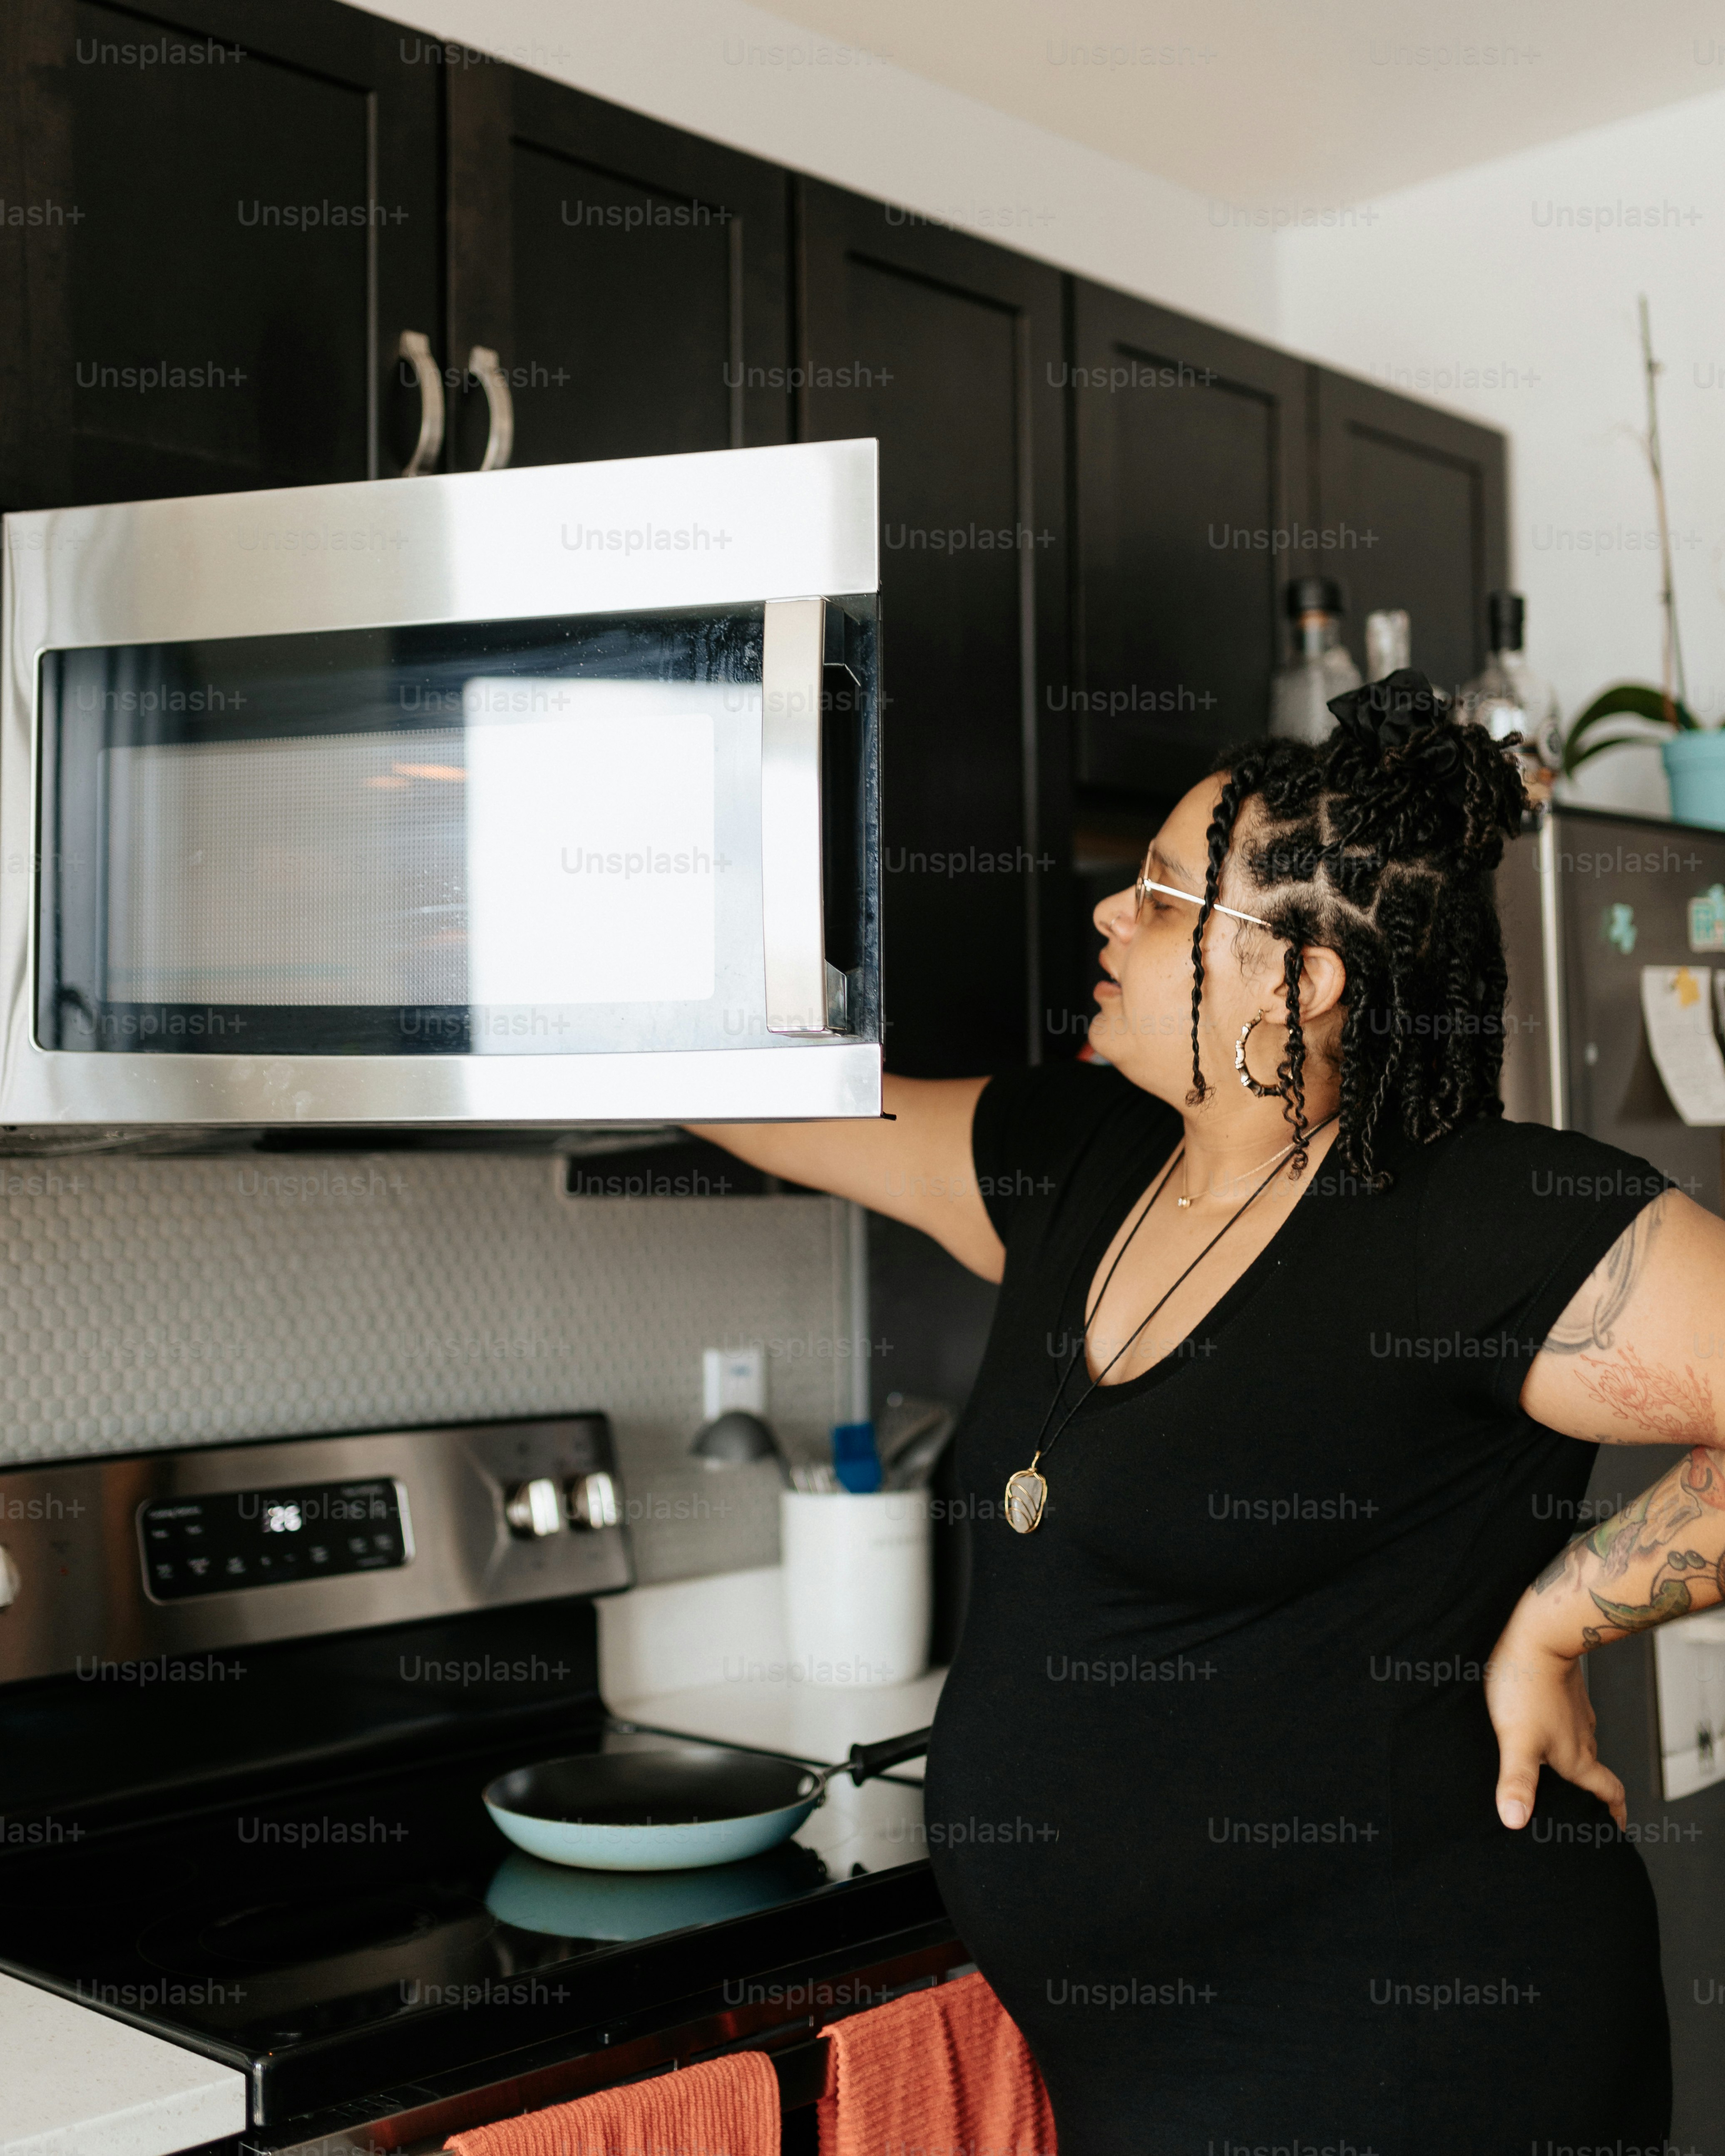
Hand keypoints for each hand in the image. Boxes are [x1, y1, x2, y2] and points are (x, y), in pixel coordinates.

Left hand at [1484, 1614, 1626, 1831]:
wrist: (1539, 1634)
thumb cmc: (1527, 1686)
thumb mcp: (1516, 1740)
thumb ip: (1517, 1781)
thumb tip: (1514, 1821)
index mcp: (1577, 1758)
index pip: (1608, 1792)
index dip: (1615, 1813)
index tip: (1617, 1829)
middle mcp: (1582, 1737)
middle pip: (1594, 1774)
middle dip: (1590, 1793)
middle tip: (1580, 1807)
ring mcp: (1575, 1713)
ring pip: (1580, 1746)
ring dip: (1574, 1762)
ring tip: (1555, 1774)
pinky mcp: (1564, 1692)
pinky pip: (1566, 1721)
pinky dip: (1560, 1734)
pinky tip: (1540, 1731)